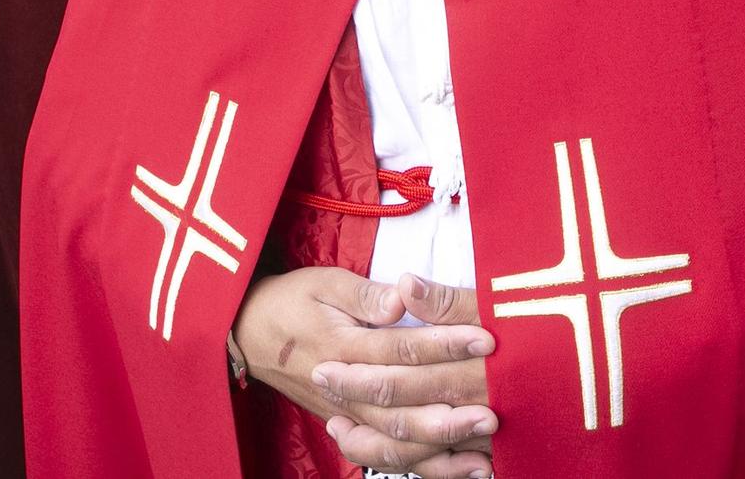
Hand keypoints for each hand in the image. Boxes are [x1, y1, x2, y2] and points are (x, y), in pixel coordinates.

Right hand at [234, 268, 496, 478]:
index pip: (401, 349)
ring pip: (397, 443)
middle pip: (402, 409)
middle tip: (493, 409)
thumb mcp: (323, 283)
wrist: (251, 334)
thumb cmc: (292, 301)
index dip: (444, 344)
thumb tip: (401, 297)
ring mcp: (349, 416)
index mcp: (343, 348)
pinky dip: (429, 467)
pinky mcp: (353, 428)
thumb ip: (364, 295)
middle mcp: (346, 391)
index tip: (485, 339)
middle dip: (449, 412)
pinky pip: (391, 458)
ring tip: (485, 444)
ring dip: (442, 445)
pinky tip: (468, 469)